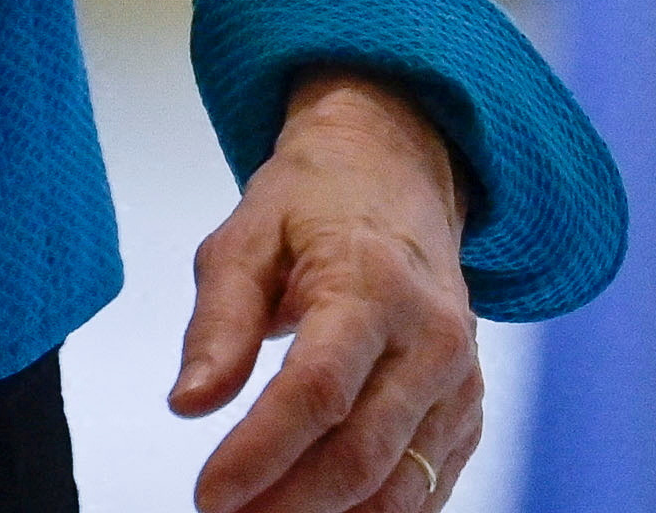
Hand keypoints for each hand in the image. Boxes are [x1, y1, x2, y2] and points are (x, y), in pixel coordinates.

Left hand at [175, 72, 483, 512]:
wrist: (398, 176)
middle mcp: (432, 339)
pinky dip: (373, 512)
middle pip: (362, 452)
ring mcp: (459, 382)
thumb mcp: (246, 236)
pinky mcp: (466, 411)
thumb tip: (189, 404)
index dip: (261, 453)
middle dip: (289, 504)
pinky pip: (425, 486)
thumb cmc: (313, 204)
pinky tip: (319, 512)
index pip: (319, 391)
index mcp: (373, 286)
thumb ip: (218, 322)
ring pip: (399, 485)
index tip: (208, 494)